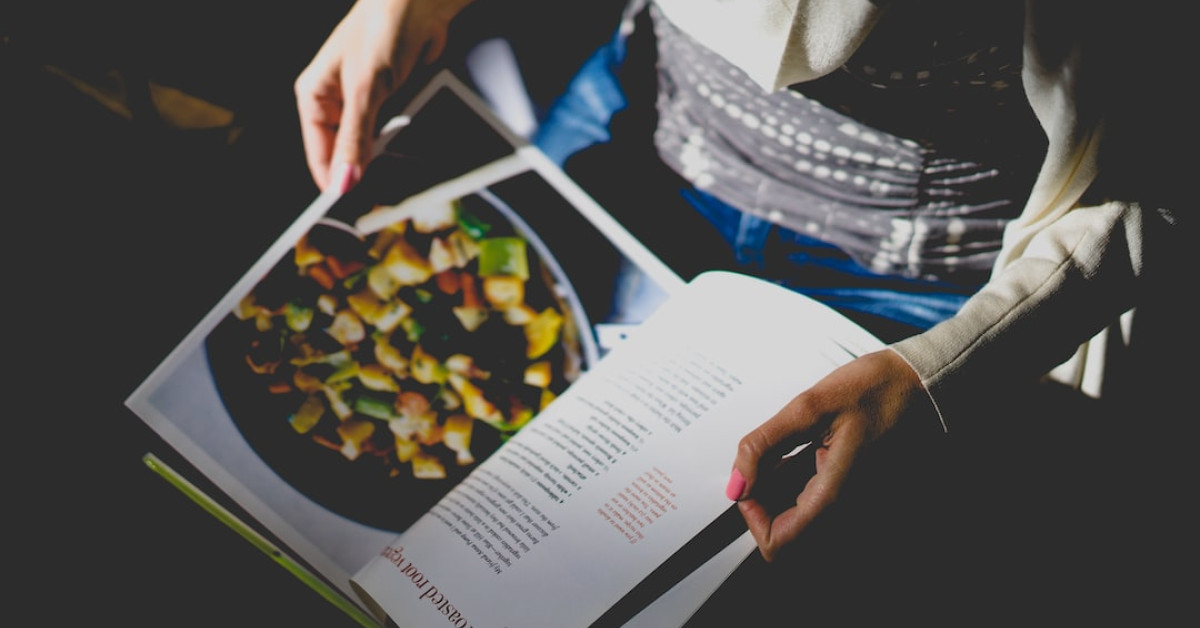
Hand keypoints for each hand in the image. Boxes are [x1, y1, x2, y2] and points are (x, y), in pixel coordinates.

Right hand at [294, 0, 475, 190]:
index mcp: (314, 97)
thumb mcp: (366, 90)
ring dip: (383, 159)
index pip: (318, 154)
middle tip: (380, 195)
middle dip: (362, 173)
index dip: (333, 182)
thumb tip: (344, 180)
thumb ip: (356, 138)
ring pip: (369, 147)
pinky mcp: (388, 102)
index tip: (348, 209)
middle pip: (344, 154)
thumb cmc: (382, 31)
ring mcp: (362, 104)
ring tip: (396, 173)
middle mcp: (335, 102)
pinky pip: (390, 135)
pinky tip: (407, 152)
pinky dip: (399, 144)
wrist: (418, 6)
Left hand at [725, 349, 933, 561]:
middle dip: (768, 500)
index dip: (752, 516)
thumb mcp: (809, 406)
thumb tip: (737, 482)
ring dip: (787, 492)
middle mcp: (852, 513)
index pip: (778, 544)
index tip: (750, 480)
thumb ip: (765, 445)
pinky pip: (825, 507)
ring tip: (794, 448)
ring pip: (807, 522)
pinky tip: (810, 450)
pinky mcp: (864, 498)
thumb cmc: (880, 388)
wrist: (929, 383)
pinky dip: (806, 485)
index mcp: (837, 496)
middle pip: (791, 535)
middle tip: (771, 457)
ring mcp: (861, 509)